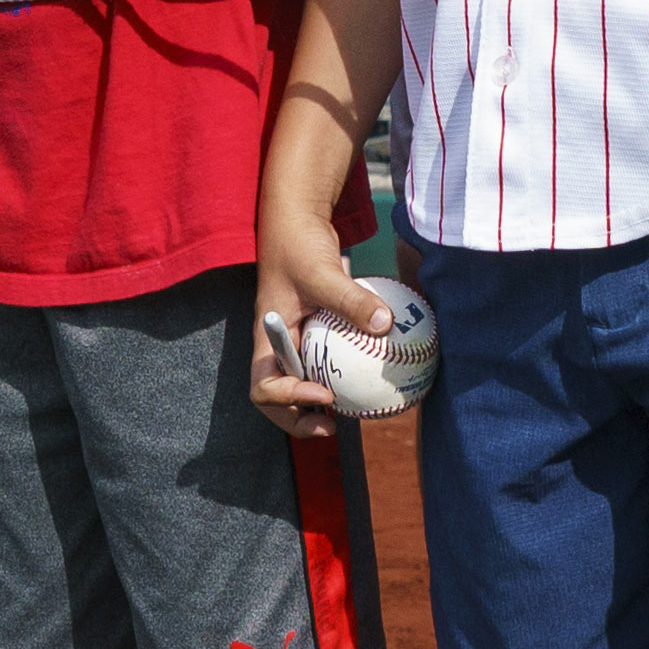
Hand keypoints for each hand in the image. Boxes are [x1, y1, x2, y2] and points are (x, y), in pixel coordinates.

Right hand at [249, 197, 386, 427]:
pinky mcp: (315, 334)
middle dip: (300, 420)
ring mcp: (295, 342)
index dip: (288, 400)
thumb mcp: (322, 271)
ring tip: (354, 413)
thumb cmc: (299, 244)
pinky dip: (345, 374)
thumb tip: (385, 324)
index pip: (263, 386)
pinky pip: (327, 362)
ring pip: (303, 384)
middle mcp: (277, 347)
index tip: (324, 395)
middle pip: (278, 399)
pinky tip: (375, 376)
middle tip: (333, 427)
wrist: (297, 221)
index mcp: (267, 339)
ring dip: (322, 404)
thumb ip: (350, 299)